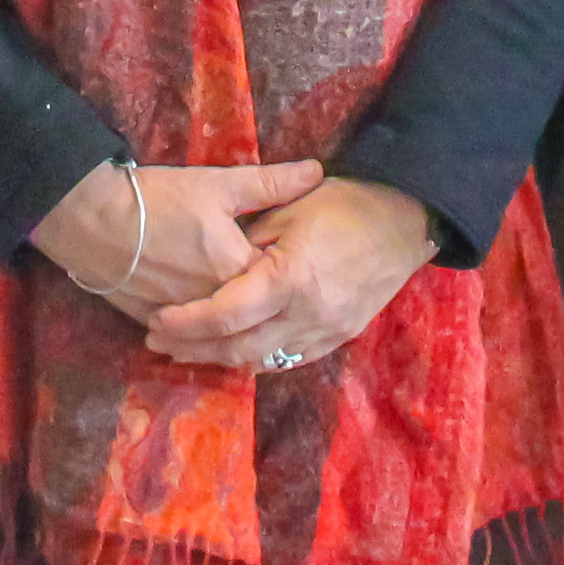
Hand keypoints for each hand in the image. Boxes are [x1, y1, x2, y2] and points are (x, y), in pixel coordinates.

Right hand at [29, 158, 325, 320]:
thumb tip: (318, 171)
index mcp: (237, 268)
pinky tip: (207, 326)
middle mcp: (216, 301)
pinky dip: (199, 332)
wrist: (92, 219)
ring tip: (248, 317)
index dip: (289, 275)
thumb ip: (271, 183)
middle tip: (278, 295)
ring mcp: (185, 318)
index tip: (300, 266)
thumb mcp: (218, 184)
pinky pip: (187, 337)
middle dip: (265, 305)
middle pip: (251, 311)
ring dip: (233, 325)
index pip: (278, 282)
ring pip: (220, 331)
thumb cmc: (159, 198)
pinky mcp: (155, 323)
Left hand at [144, 176, 436, 371]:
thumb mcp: (289, 210)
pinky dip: (255, 357)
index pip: (225, 315)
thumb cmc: (344, 204)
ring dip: (220, 357)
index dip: (186, 322)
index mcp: (290, 279)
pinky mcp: (338, 338)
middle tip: (159, 339)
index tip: (158, 319)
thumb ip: (250, 243)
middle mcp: (307, 315)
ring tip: (187, 348)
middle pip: (237, 348)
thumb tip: (214, 267)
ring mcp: (326, 333)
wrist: (405, 221)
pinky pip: (287, 359)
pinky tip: (233, 349)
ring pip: (261, 361)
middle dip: (193, 347)